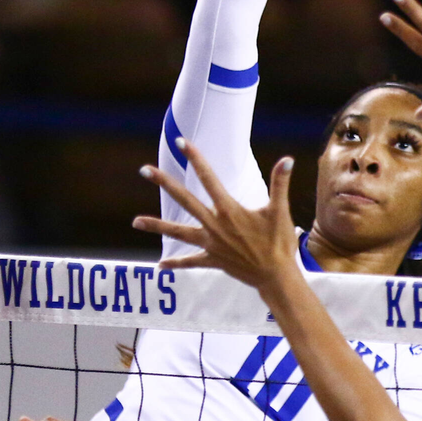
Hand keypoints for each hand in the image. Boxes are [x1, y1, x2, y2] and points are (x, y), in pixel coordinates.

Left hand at [132, 138, 298, 291]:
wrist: (276, 277)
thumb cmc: (279, 244)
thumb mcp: (279, 211)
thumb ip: (279, 184)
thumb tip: (287, 159)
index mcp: (229, 210)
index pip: (208, 178)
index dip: (196, 158)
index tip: (182, 142)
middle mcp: (214, 225)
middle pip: (184, 200)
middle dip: (165, 183)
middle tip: (144, 170)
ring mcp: (210, 244)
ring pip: (178, 233)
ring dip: (157, 226)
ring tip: (135, 222)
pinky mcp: (212, 260)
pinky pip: (190, 262)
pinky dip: (176, 264)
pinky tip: (160, 266)